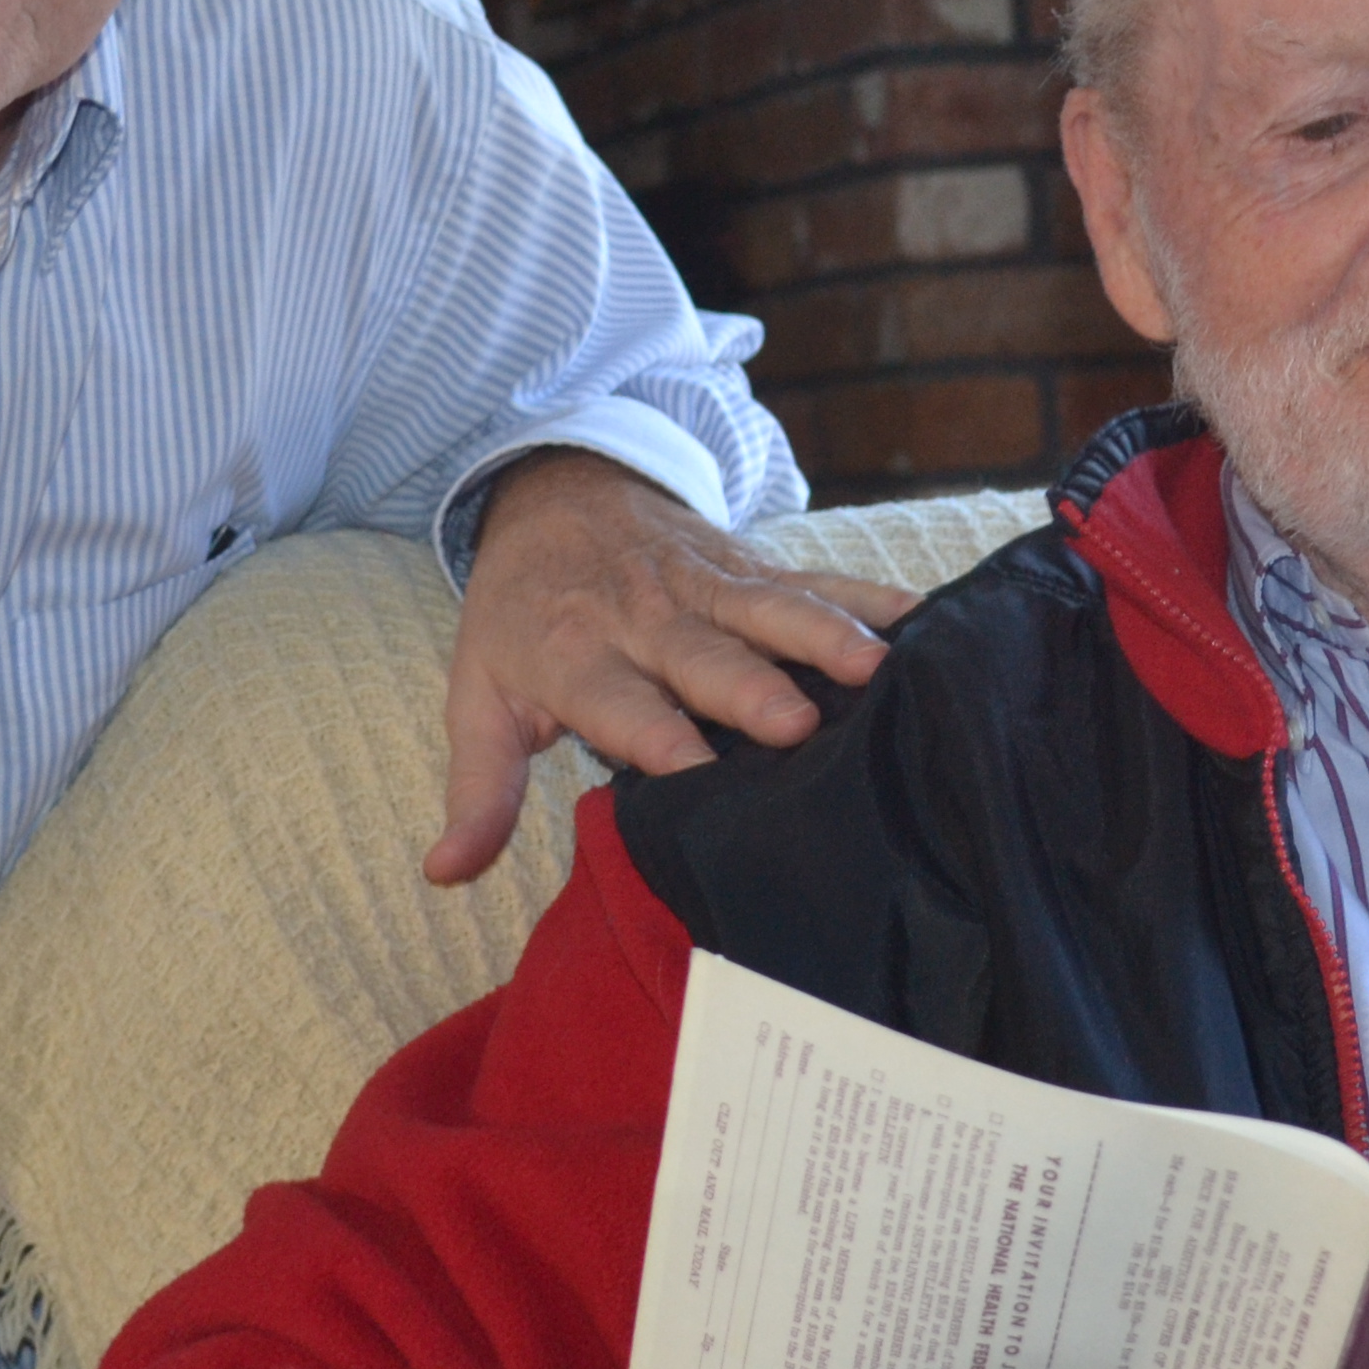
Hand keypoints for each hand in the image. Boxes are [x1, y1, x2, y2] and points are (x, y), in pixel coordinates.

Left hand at [428, 450, 915, 884]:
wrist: (553, 495)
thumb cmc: (520, 619)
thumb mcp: (478, 698)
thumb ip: (478, 790)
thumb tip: (445, 873)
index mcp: (578, 658)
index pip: (617, 702)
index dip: (652, 735)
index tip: (691, 769)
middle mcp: (648, 618)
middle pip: (702, 655)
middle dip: (748, 686)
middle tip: (794, 722)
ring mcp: (707, 586)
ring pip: (769, 609)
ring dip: (823, 634)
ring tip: (876, 665)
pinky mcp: (752, 567)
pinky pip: (816, 579)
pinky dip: (868, 595)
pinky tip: (923, 615)